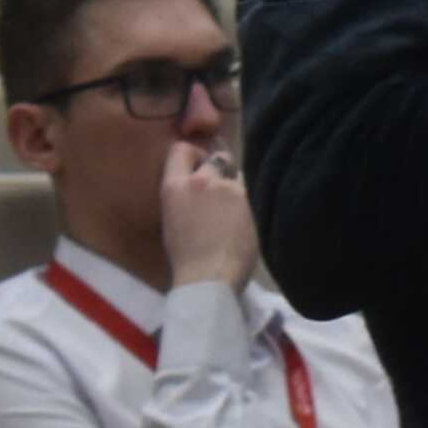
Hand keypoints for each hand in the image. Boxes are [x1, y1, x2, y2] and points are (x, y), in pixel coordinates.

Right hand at [157, 140, 261, 292]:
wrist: (209, 278)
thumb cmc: (187, 258)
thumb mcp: (173, 220)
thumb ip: (185, 196)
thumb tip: (200, 186)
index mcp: (174, 187)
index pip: (181, 149)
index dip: (194, 155)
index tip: (200, 165)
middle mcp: (201, 181)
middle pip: (216, 158)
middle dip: (221, 171)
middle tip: (225, 193)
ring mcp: (228, 188)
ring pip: (239, 176)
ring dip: (239, 188)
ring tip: (238, 214)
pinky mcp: (250, 198)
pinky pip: (254, 191)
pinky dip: (253, 202)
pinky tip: (250, 221)